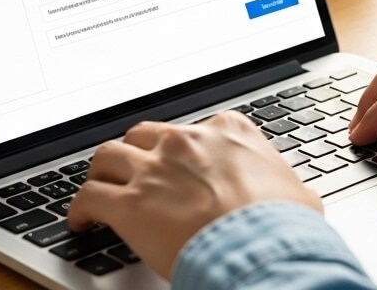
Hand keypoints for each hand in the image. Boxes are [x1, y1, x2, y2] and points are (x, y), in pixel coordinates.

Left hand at [68, 112, 320, 278]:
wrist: (262, 247)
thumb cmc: (284, 225)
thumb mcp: (297, 193)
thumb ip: (282, 184)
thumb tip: (293, 198)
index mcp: (228, 132)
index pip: (196, 129)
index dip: (184, 150)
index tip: (181, 165)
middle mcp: (187, 142)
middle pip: (145, 135)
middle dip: (138, 153)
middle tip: (135, 173)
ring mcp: (155, 169)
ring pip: (108, 156)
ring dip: (102, 172)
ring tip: (100, 187)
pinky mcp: (129, 204)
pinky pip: (88, 196)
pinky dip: (79, 208)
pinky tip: (81, 221)